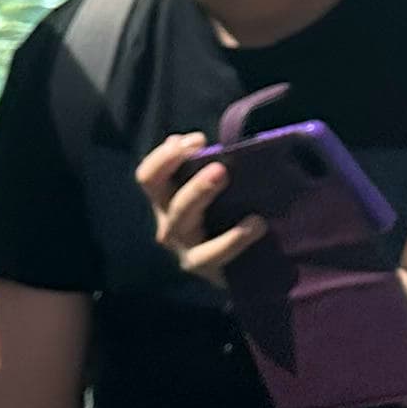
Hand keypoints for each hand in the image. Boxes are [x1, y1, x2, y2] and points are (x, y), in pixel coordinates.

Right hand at [138, 131, 264, 286]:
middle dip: (186, 173)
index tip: (196, 140)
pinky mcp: (203, 266)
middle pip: (163, 194)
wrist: (242, 263)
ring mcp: (182, 246)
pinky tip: (257, 223)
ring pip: (181, 219)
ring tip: (227, 180)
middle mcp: (168, 221)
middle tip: (218, 166)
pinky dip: (234, 238)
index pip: (149, 176)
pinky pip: (212, 254)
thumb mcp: (213, 189)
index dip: (165, 157)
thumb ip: (202, 164)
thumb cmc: (225, 215)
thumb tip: (190, 140)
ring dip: (200, 194)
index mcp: (165, 199)